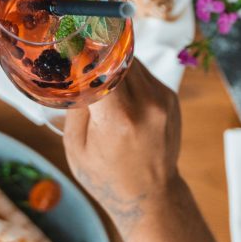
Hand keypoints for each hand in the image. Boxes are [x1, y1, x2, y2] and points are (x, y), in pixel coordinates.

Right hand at [63, 60, 181, 237]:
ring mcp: (162, 100)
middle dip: (98, 55)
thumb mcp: (75, 146)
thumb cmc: (106, 176)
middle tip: (80, 57)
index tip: (69, 44)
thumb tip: (72, 68)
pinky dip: (129, 77)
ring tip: (100, 80)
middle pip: (118, 57)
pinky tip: (120, 97)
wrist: (150, 196)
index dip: (84, 52)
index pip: (101, 66)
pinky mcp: (170, 98)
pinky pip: (144, 74)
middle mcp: (146, 105)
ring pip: (133, 61)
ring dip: (114, 64)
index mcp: (118, 119)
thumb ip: (75, 104)